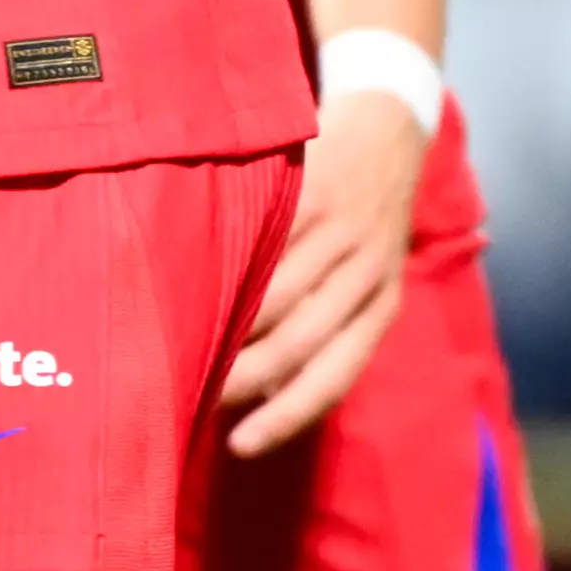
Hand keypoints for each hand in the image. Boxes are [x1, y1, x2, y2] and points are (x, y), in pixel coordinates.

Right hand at [219, 87, 428, 455]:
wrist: (392, 122)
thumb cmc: (364, 215)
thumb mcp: (368, 273)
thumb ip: (324, 321)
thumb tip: (260, 390)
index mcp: (381, 307)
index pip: (333, 378)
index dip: (286, 417)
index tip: (240, 447)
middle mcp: (367, 277)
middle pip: (298, 343)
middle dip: (243, 376)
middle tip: (189, 396)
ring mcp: (343, 233)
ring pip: (277, 293)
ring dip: (227, 322)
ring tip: (179, 342)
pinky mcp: (317, 192)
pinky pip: (268, 236)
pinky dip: (231, 259)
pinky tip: (193, 274)